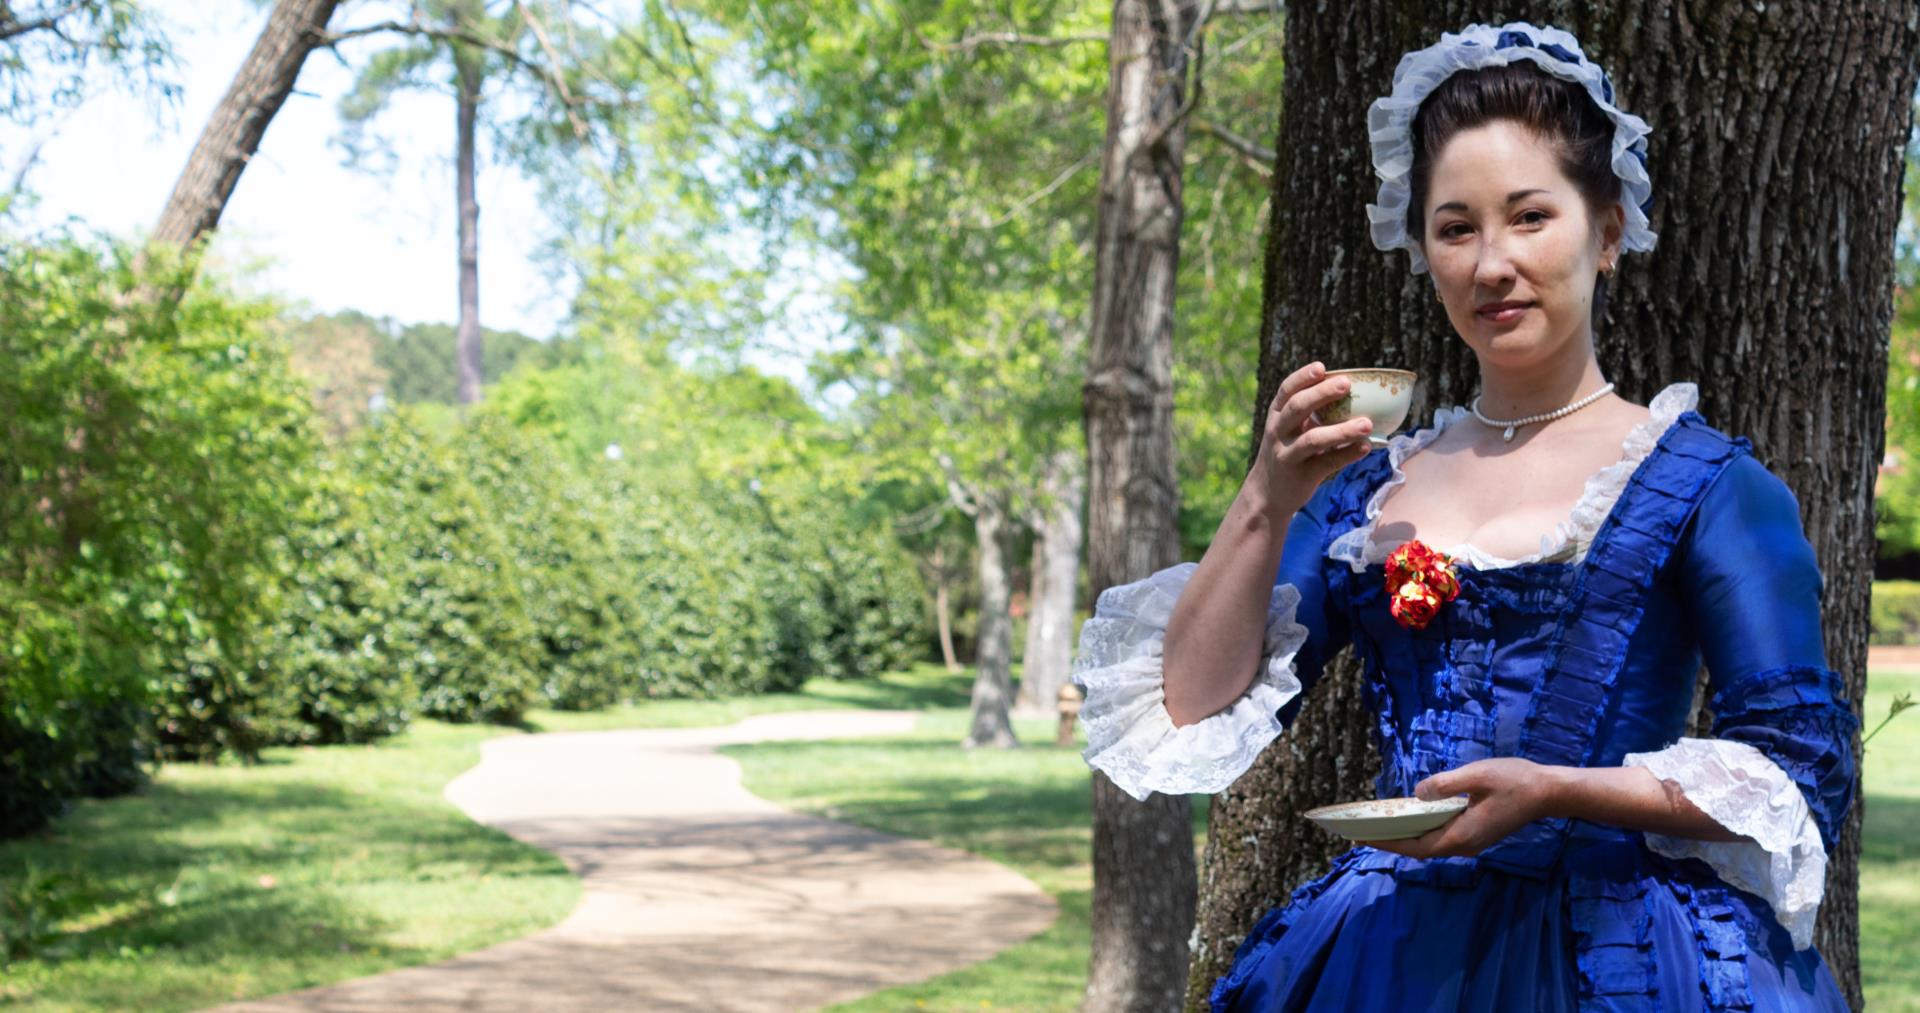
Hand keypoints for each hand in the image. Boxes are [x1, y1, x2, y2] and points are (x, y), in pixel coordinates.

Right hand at [1249, 361, 1376, 517]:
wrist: (1266, 494)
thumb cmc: (1288, 452)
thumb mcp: (1289, 429)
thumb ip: (1310, 413)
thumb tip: (1357, 392)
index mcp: (1277, 415)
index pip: (1286, 390)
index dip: (1303, 377)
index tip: (1322, 368)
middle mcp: (1279, 432)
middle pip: (1297, 408)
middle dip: (1321, 394)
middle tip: (1346, 384)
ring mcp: (1288, 454)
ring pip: (1313, 439)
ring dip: (1342, 431)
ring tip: (1367, 424)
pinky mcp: (1301, 476)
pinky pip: (1326, 463)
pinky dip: (1347, 454)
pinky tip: (1365, 447)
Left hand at [1360, 759, 1560, 858]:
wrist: (1548, 791)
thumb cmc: (1514, 781)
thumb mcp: (1477, 775)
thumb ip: (1445, 785)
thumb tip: (1418, 794)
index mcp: (1462, 835)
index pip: (1417, 846)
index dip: (1388, 843)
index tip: (1362, 838)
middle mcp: (1464, 844)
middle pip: (1420, 848)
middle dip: (1390, 841)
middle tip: (1360, 832)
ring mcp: (1471, 841)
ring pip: (1430, 843)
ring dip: (1405, 836)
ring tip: (1378, 825)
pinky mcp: (1476, 833)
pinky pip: (1441, 836)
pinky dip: (1421, 830)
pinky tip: (1409, 817)